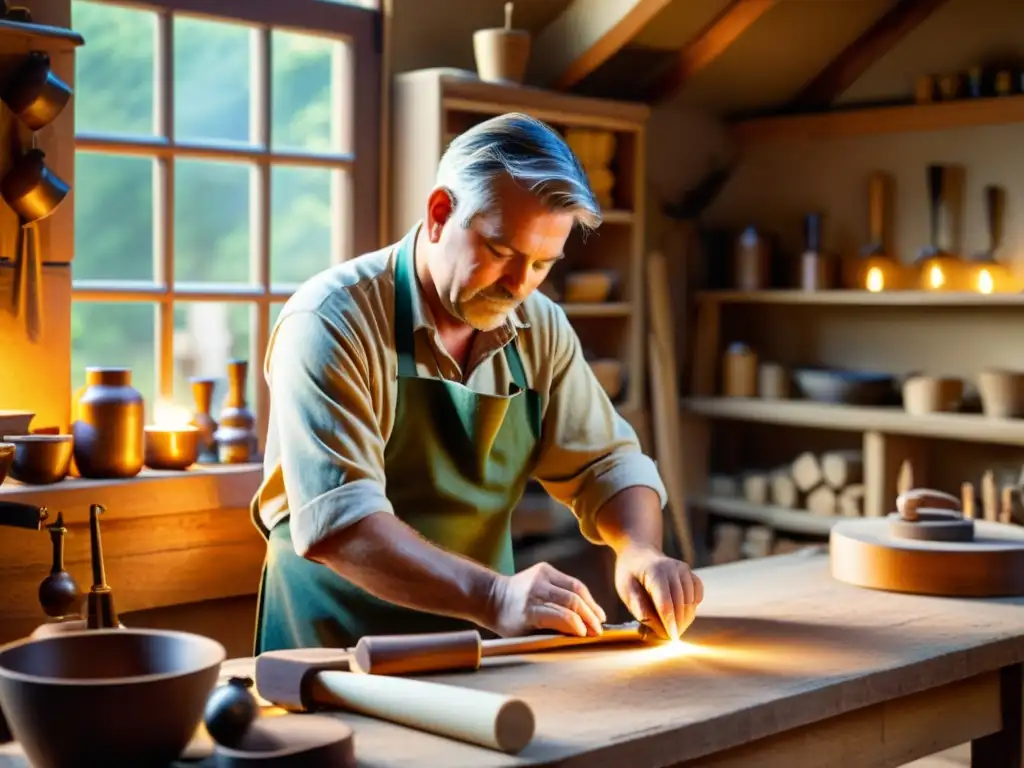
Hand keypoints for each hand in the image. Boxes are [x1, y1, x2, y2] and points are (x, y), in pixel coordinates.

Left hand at [485, 562, 606, 637]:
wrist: (494, 597)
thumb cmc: (510, 623)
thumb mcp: (526, 635)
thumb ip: (552, 633)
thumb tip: (582, 634)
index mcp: (527, 610)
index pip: (560, 616)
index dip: (578, 626)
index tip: (589, 636)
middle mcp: (535, 589)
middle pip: (572, 600)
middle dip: (589, 616)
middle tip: (599, 631)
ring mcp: (540, 575)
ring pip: (576, 587)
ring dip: (591, 604)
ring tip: (600, 619)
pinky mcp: (545, 568)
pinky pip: (571, 582)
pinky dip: (583, 595)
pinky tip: (591, 607)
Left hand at [614, 544, 702, 640]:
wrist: (639, 552)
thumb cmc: (630, 573)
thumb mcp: (625, 589)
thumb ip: (638, 607)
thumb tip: (654, 626)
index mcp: (654, 572)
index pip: (665, 603)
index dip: (669, 623)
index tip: (671, 639)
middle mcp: (673, 569)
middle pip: (680, 604)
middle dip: (676, 624)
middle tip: (667, 637)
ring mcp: (684, 570)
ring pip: (691, 602)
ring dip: (684, 619)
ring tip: (671, 626)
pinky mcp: (691, 574)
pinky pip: (698, 595)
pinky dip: (692, 607)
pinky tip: (680, 612)